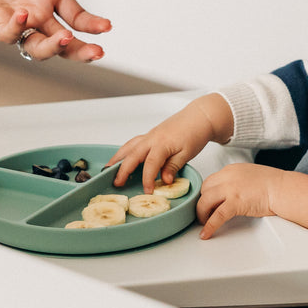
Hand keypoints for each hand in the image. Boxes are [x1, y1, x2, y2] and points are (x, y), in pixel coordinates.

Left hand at [0, 0, 110, 61]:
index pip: (76, 16)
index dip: (91, 24)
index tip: (105, 27)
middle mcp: (36, 10)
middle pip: (65, 40)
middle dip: (82, 49)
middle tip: (96, 52)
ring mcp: (16, 21)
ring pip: (41, 47)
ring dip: (56, 48)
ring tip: (66, 38)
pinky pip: (11, 35)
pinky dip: (19, 28)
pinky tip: (22, 13)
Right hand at [107, 96, 226, 191]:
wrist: (199, 117)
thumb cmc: (195, 133)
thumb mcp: (187, 153)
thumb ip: (173, 167)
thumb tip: (164, 181)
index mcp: (162, 143)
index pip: (150, 164)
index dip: (147, 179)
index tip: (147, 191)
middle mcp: (152, 138)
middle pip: (132, 154)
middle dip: (122, 169)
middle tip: (116, 183)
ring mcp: (149, 135)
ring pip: (129, 146)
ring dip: (117, 158)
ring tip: (108, 169)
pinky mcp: (150, 135)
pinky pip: (133, 143)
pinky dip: (125, 151)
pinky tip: (121, 158)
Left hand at [195, 163, 285, 238]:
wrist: (284, 189)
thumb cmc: (274, 184)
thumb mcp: (251, 176)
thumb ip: (238, 182)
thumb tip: (231, 193)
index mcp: (232, 170)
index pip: (210, 181)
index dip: (207, 194)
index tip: (207, 202)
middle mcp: (228, 177)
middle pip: (204, 189)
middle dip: (202, 202)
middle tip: (204, 213)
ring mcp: (230, 189)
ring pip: (205, 201)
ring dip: (202, 214)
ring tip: (204, 223)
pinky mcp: (235, 203)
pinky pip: (216, 216)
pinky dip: (209, 226)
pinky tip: (206, 233)